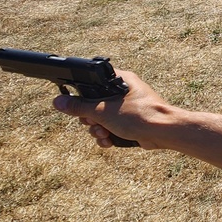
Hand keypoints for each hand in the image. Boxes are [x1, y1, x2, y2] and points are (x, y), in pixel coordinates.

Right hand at [53, 69, 172, 148]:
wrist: (163, 132)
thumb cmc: (140, 115)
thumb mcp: (103, 111)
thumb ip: (79, 107)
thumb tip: (58, 102)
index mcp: (119, 79)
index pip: (92, 81)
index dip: (81, 94)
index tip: (76, 105)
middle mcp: (123, 91)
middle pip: (94, 103)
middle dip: (90, 118)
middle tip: (94, 122)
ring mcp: (127, 107)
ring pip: (101, 118)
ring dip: (98, 129)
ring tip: (104, 133)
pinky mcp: (130, 122)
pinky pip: (111, 128)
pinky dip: (108, 135)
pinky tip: (109, 141)